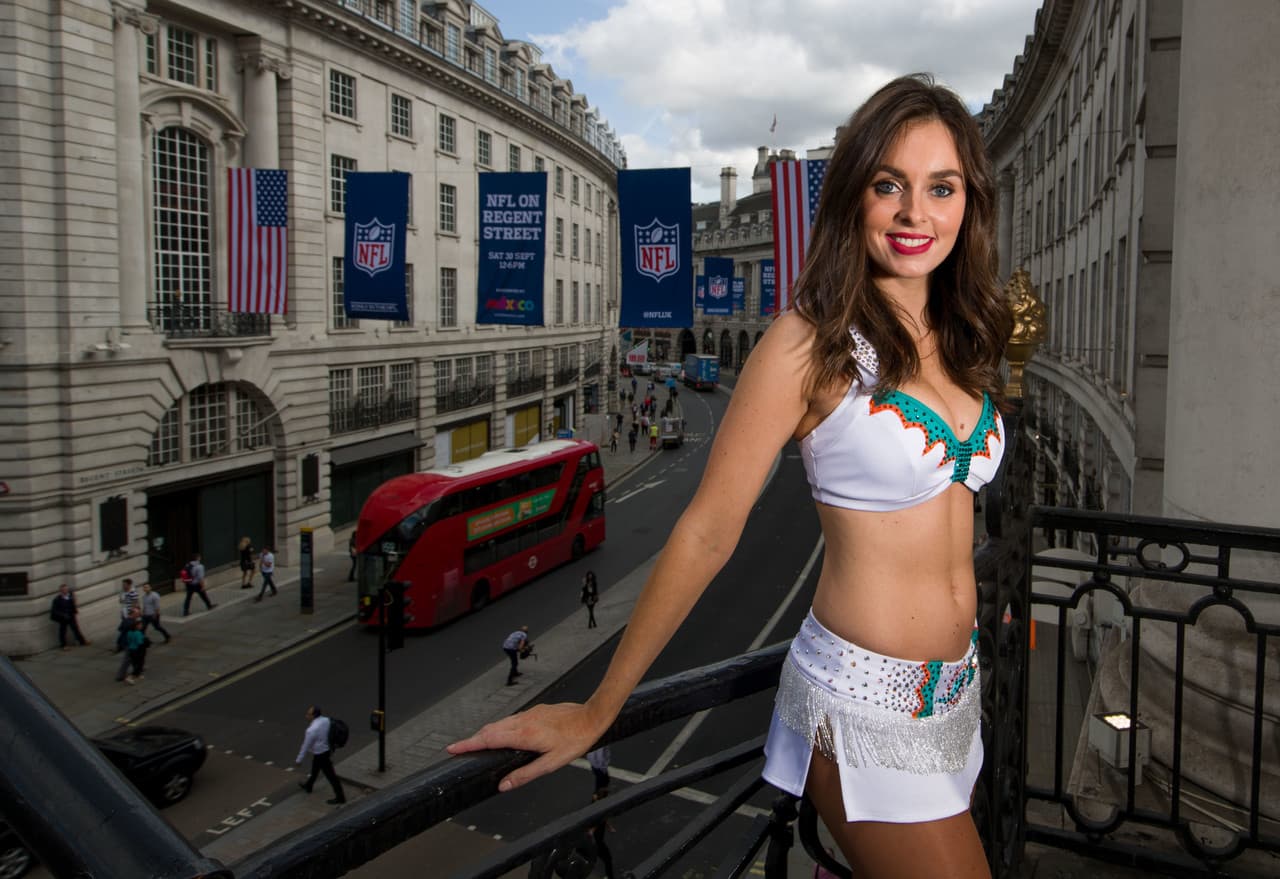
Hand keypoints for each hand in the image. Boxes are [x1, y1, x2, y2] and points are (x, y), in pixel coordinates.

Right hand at [447, 702, 603, 791]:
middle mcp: (523, 722)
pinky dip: (500, 727)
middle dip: (472, 739)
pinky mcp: (535, 711)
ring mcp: (529, 714)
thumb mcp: (552, 764)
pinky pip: (511, 719)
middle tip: (459, 748)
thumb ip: (525, 774)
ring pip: (500, 723)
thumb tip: (504, 785)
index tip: (453, 748)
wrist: (591, 716)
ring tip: (476, 743)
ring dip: (486, 733)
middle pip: (490, 730)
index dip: (469, 744)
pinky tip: (503, 733)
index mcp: (524, 736)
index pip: (489, 739)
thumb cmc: (575, 740)